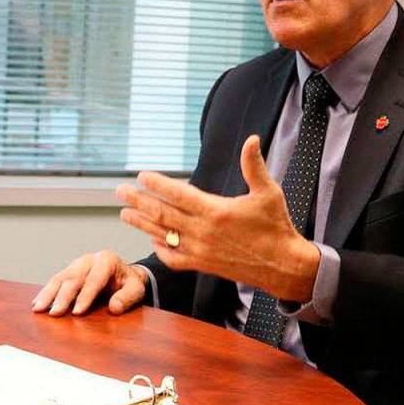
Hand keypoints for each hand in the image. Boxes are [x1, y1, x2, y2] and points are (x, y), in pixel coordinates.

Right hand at [31, 250, 148, 315]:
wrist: (124, 275)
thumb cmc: (129, 283)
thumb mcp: (136, 289)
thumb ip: (127, 297)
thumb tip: (115, 308)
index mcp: (107, 260)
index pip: (95, 278)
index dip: (86, 296)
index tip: (77, 312)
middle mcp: (89, 260)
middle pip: (74, 277)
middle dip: (63, 297)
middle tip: (55, 313)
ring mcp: (76, 265)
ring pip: (60, 278)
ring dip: (48, 294)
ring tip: (38, 309)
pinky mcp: (68, 272)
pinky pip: (55, 281)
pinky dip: (45, 292)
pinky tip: (37, 303)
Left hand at [116, 135, 319, 301]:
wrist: (283, 266)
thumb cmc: (276, 226)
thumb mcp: (268, 192)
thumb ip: (254, 166)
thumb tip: (252, 139)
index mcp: (216, 211)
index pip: (178, 194)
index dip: (157, 184)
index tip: (142, 175)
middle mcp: (203, 232)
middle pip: (162, 214)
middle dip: (138, 201)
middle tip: (120, 191)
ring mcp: (200, 251)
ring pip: (163, 235)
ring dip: (141, 223)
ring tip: (123, 213)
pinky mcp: (202, 265)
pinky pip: (173, 257)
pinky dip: (160, 247)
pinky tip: (152, 238)